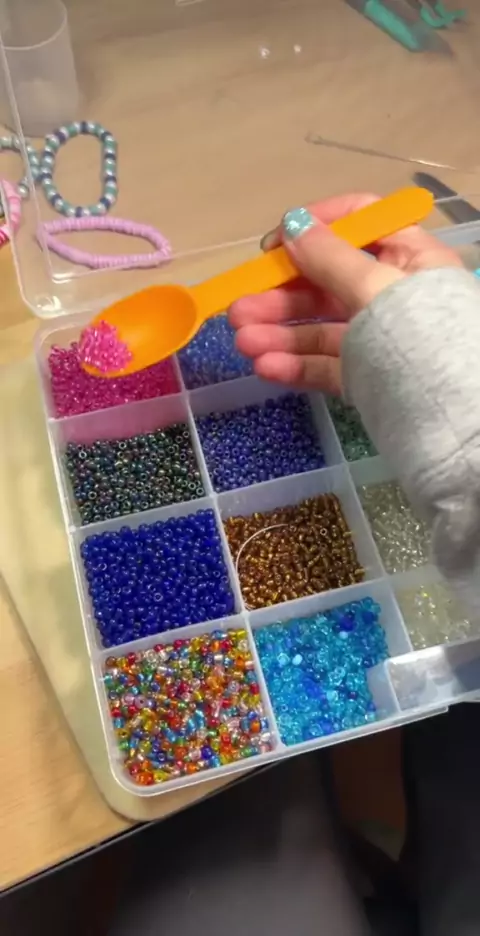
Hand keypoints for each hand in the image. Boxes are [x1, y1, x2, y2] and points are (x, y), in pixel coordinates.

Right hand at [228, 193, 462, 394]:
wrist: (452, 418)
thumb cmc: (419, 337)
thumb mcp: (375, 288)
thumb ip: (330, 258)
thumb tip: (294, 223)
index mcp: (408, 257)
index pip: (359, 223)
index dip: (315, 227)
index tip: (274, 246)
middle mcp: (392, 294)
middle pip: (326, 282)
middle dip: (279, 296)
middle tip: (239, 309)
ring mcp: (377, 339)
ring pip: (320, 328)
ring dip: (278, 333)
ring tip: (242, 343)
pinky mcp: (366, 377)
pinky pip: (326, 364)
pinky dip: (295, 365)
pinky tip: (266, 366)